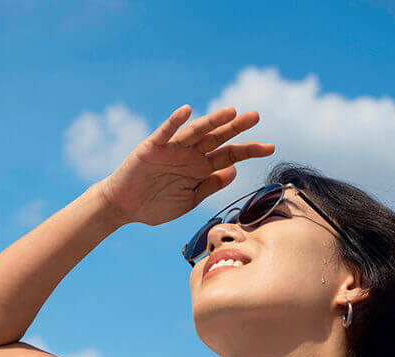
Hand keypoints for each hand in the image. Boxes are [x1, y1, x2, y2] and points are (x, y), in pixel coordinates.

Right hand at [96, 104, 274, 225]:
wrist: (124, 208)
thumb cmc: (155, 205)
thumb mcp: (189, 200)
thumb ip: (210, 185)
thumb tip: (234, 170)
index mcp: (200, 168)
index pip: (229, 156)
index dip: (250, 151)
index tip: (271, 148)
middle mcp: (189, 155)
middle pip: (217, 138)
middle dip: (236, 128)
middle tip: (255, 116)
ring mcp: (171, 150)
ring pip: (195, 132)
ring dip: (212, 121)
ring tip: (231, 112)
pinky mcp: (152, 148)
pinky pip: (165, 133)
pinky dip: (175, 122)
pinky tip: (187, 111)